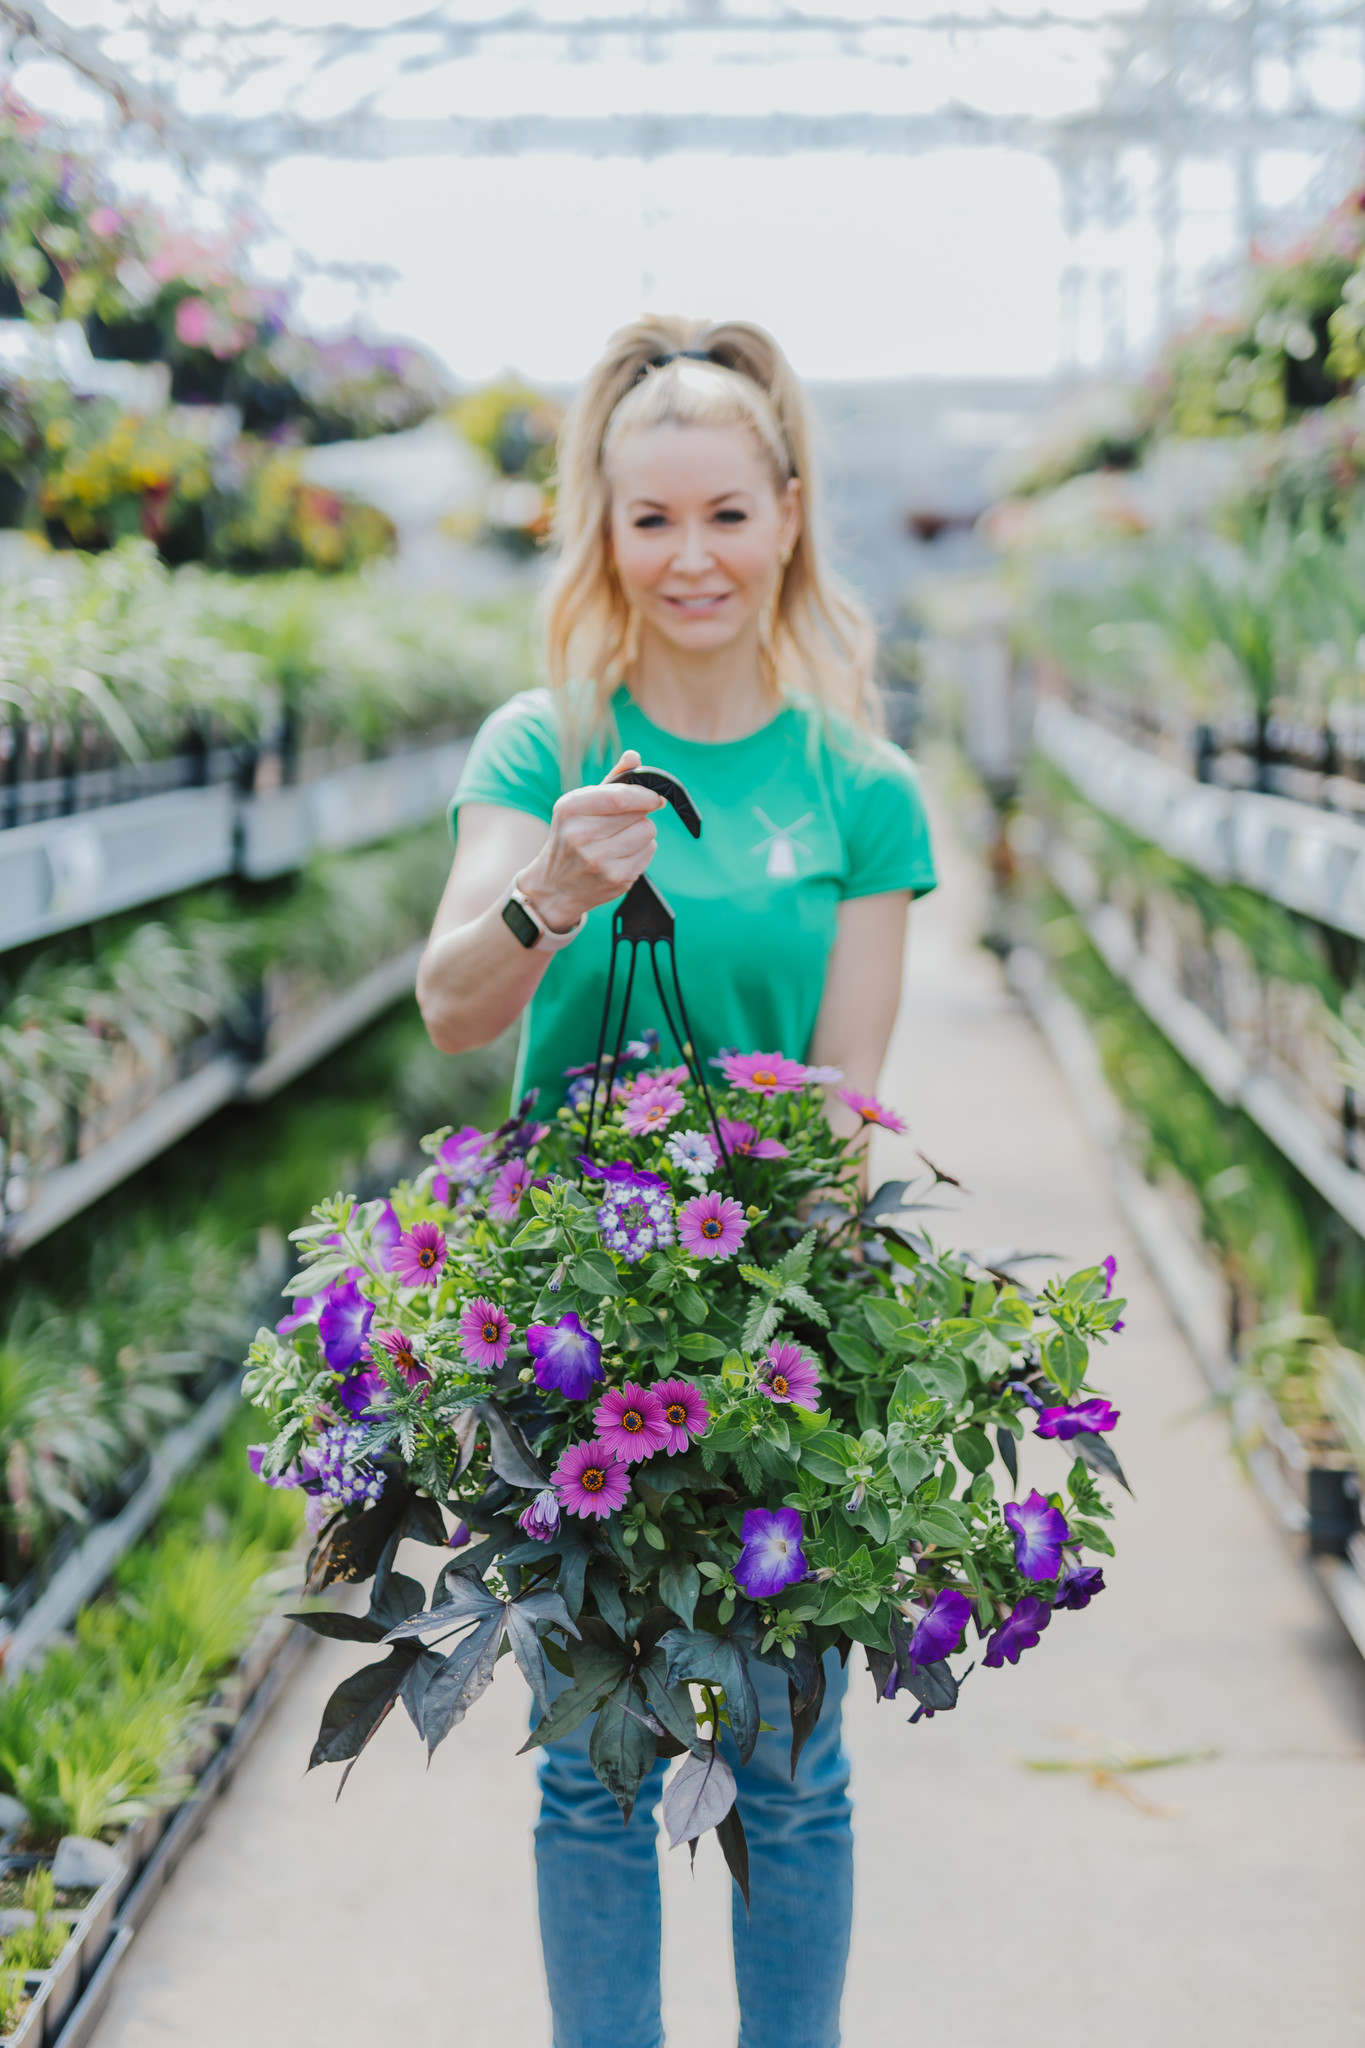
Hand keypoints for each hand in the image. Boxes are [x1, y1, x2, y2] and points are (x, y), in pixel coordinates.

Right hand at [517, 750, 663, 930]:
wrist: (555, 887)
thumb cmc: (572, 837)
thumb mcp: (581, 806)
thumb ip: (611, 781)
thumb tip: (634, 756)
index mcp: (569, 809)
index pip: (620, 797)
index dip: (644, 795)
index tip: (653, 796)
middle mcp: (581, 836)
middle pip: (639, 814)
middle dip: (641, 813)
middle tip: (627, 820)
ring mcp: (599, 861)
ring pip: (648, 833)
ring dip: (642, 833)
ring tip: (621, 838)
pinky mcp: (616, 880)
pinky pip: (649, 854)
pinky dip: (641, 851)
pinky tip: (621, 855)